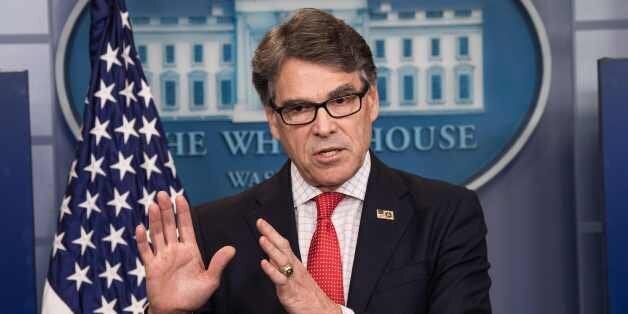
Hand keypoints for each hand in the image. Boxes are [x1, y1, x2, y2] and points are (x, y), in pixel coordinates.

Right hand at [135, 191, 235, 313]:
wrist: (176, 312)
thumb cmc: (194, 297)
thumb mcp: (210, 280)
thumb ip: (219, 263)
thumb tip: (232, 248)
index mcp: (190, 250)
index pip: (186, 226)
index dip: (183, 212)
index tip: (180, 197)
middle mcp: (175, 250)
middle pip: (170, 226)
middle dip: (167, 210)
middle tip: (162, 194)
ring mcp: (162, 257)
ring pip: (157, 234)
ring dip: (155, 220)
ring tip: (153, 205)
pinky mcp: (151, 267)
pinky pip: (145, 251)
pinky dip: (142, 240)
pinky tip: (140, 228)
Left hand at [256, 218, 340, 313]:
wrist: (321, 310)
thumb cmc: (308, 295)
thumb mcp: (294, 277)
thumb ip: (282, 267)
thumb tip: (270, 256)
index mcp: (295, 264)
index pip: (283, 244)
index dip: (272, 232)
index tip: (262, 222)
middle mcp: (295, 268)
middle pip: (283, 247)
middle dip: (271, 234)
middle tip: (260, 222)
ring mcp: (293, 278)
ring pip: (282, 260)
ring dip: (271, 249)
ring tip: (262, 238)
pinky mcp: (290, 291)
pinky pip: (280, 279)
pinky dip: (272, 270)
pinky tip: (264, 263)